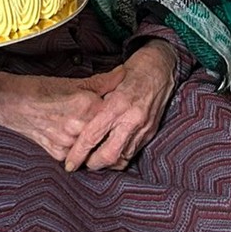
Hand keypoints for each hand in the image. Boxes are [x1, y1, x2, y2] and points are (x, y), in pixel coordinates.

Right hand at [0, 69, 125, 160]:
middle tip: (119, 124)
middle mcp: (78, 127)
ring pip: (95, 147)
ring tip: (103, 134)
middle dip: (113, 129)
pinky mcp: (58, 154)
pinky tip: (85, 142)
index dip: (122, 111)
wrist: (11, 103)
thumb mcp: (74, 82)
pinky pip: (79, 155)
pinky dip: (83, 150)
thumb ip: (103, 81)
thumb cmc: (42, 89)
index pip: (115, 113)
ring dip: (100, 142)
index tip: (127, 108)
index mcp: (85, 105)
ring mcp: (67, 143)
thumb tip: (125, 73)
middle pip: (107, 133)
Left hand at [64, 39, 175, 171]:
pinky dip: (120, 157)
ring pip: (122, 158)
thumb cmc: (132, 70)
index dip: (79, 153)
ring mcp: (143, 127)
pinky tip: (111, 154)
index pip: (93, 136)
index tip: (70, 164)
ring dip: (106, 164)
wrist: (161, 67)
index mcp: (117, 104)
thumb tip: (76, 118)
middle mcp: (131, 119)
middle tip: (82, 163)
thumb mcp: (108, 80)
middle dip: (93, 164)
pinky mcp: (151, 132)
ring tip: (94, 160)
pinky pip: (133, 153)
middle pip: (108, 155)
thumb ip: (94, 100)